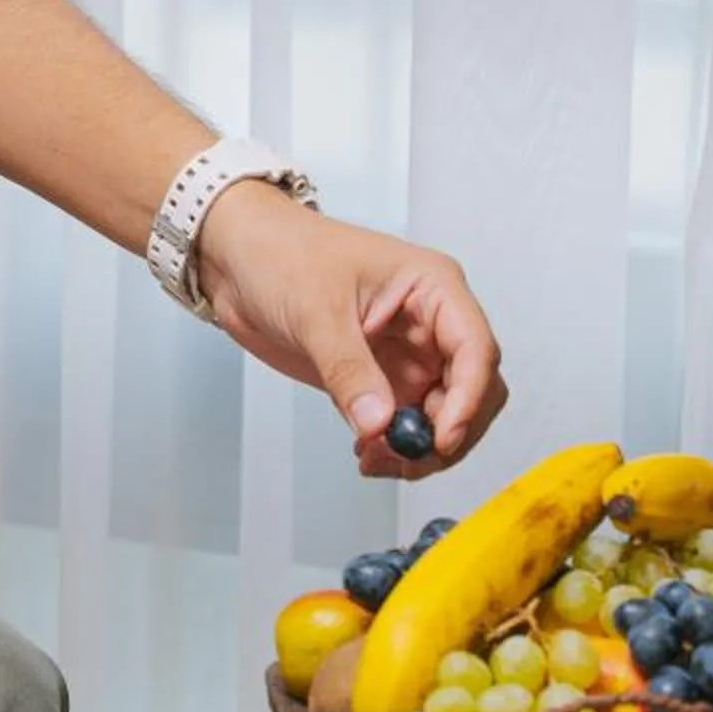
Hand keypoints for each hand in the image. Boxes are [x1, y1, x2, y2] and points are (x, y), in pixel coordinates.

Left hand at [192, 181, 507, 478]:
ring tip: (376, 458)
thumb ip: (348, 369)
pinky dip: (393, 444)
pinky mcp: (379, 376)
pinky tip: (366, 450)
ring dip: (419, 444)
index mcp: (432, 287)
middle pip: (471, 389)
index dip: (468, 398)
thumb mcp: (315, 310)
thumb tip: (379, 422)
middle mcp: (430, 322)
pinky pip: (403, 421)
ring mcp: (408, 352)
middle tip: (405, 457)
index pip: (475, 349)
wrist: (238, 258)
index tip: (442, 437)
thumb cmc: (281, 253)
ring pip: (441, 413)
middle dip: (447, 430)